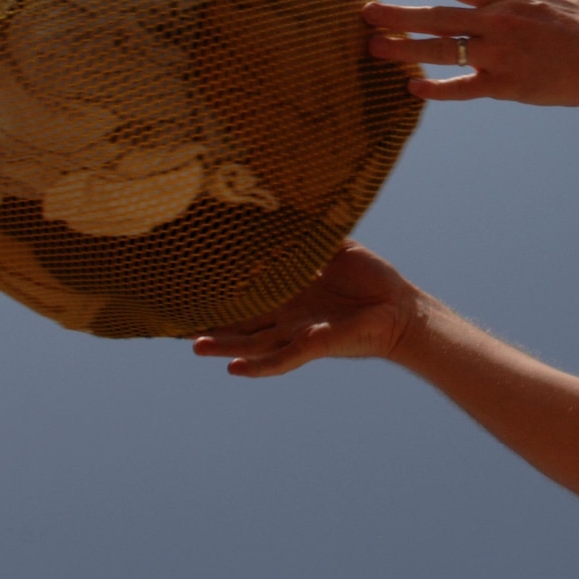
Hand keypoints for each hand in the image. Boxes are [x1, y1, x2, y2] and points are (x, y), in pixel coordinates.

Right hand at [191, 244, 418, 377]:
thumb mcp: (336, 248)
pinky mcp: (314, 345)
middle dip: (213, 326)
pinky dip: (259, 367)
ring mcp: (298, 333)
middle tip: (179, 326)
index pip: (249, 295)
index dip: (223, 295)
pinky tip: (235, 370)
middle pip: (242, 324)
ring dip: (226, 347)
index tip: (193, 290)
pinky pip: (282, 360)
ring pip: (253, 344)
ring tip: (196, 347)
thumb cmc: (371, 279)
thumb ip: (312, 233)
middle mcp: (288, 316)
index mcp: (290, 293)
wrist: (400, 307)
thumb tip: (289, 207)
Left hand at [363, 0, 578, 104]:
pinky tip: (413, 88)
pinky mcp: (505, 84)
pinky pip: (462, 88)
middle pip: (436, 16)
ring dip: (405, 48)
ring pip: (441, 49)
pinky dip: (437, 89)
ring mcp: (498, 53)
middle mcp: (496, 22)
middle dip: (398, 15)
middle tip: (366, 14)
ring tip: (374, 49)